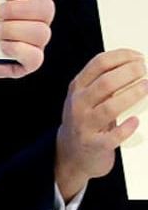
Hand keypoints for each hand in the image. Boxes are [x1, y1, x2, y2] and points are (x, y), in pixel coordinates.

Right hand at [55, 49, 147, 200]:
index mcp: (77, 88)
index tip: (138, 56)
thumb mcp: (85, 97)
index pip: (98, 64)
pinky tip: (135, 121)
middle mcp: (79, 104)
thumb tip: (132, 66)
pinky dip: (126, 128)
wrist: (70, 153)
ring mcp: (85, 124)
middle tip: (144, 69)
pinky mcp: (95, 144)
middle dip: (128, 73)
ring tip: (146, 87)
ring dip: (131, 95)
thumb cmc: (84, 121)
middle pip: (105, 82)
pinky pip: (112, 136)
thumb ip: (101, 82)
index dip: (120, 57)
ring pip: (109, 107)